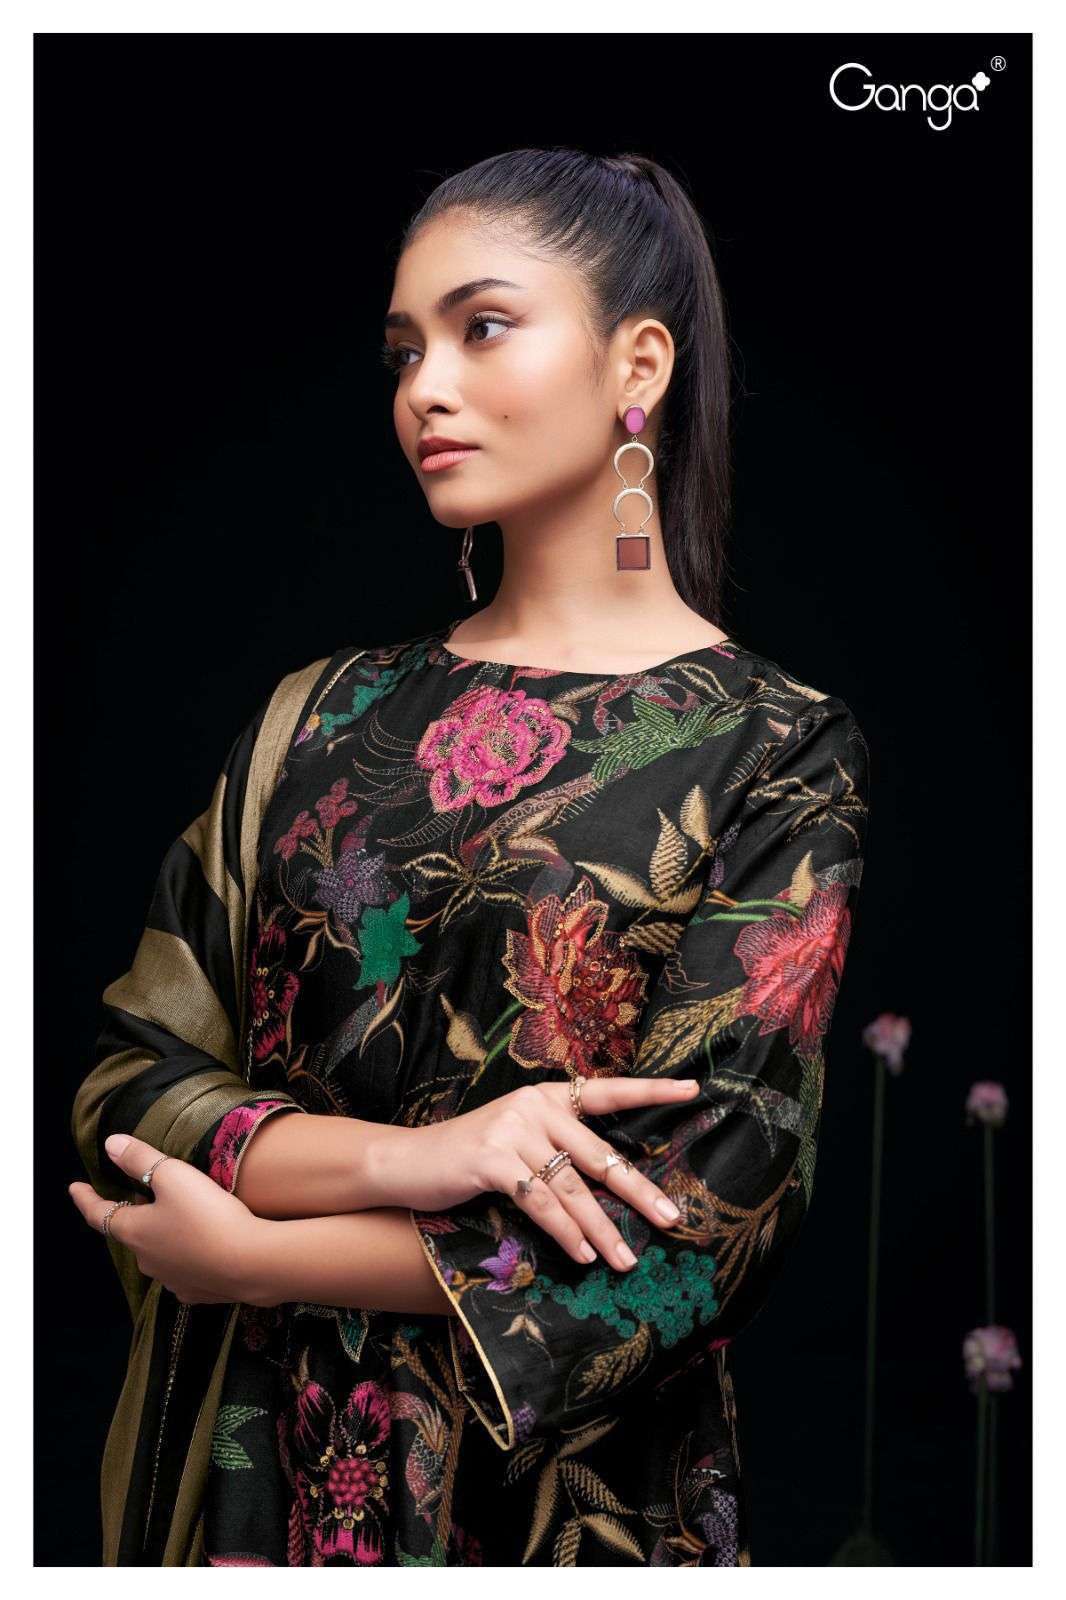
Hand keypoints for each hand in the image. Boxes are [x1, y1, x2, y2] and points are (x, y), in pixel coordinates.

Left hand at [68, 1132, 274, 1306]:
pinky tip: (200, 1249)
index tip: (74, 1187)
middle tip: (140, 1197)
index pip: (98, 1213)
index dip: (85, 1198)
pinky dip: (185, 1256)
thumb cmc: (207, 1215)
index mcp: (134, 1231)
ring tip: (177, 1220)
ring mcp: (171, 1279)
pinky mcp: (197, 1291)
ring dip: (161, 1237)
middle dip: (133, 1216)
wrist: (249, 1263)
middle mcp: (146, 1259)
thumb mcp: (173, 1176)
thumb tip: (111, 1145)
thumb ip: (140, 1158)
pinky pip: (184, 1270)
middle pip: (131, 1233)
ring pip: (158, 1253)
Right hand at [404, 1076, 701, 1271]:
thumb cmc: (470, 1157)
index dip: (651, 1091)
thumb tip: (613, 1182)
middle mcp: (534, 1106)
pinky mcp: (491, 1159)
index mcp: (547, 1097)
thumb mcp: (519, 1139)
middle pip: (600, 1154)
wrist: (407, 1161)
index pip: (609, 1091)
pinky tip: (582, 1254)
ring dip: (601, 1229)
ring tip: (626, 1259)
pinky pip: (539, 1202)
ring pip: (572, 1188)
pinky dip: (564, 1232)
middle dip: (638, 1192)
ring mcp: (512, 1130)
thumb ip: (558, 1149)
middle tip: (672, 1219)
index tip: (693, 1089)